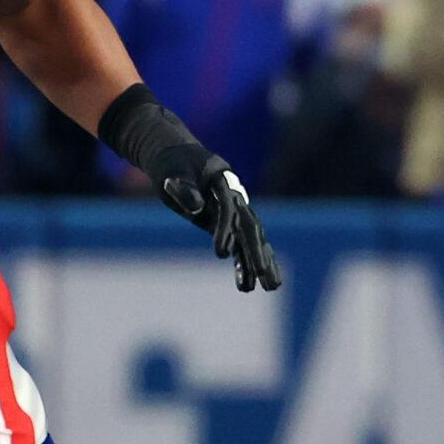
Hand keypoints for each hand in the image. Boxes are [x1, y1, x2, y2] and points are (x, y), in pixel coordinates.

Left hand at [151, 143, 282, 291]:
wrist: (177, 156)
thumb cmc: (172, 164)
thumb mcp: (172, 172)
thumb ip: (184, 188)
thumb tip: (197, 206)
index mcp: (223, 181)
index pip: (228, 208)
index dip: (225, 229)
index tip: (221, 254)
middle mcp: (235, 197)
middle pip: (250, 226)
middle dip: (257, 252)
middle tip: (264, 275)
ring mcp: (234, 211)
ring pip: (252, 239)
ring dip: (261, 262)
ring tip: (272, 287)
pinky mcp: (228, 223)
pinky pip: (240, 245)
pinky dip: (244, 264)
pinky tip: (247, 286)